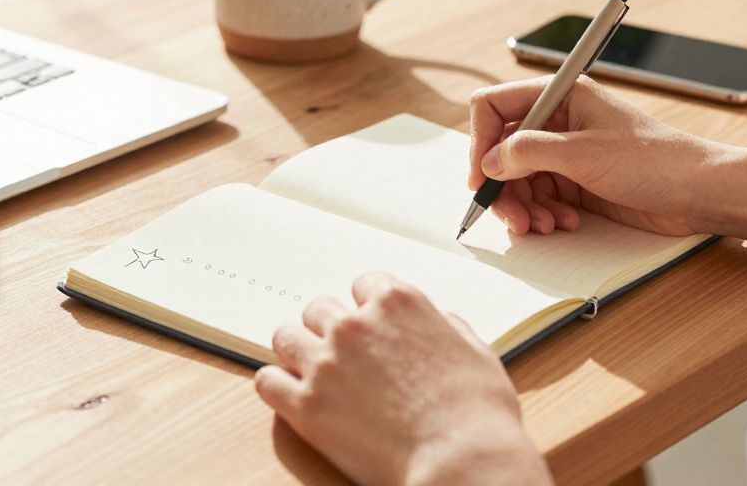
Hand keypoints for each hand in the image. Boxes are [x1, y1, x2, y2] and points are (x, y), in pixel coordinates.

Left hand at [255, 272, 550, 485]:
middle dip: (329, 330)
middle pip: (320, 309)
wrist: (461, 462)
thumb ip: (450, 329)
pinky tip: (290, 397)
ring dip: (298, 352)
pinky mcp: (305, 405)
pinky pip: (267, 381)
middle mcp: (355, 324)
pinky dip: (276, 387)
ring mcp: (326, 363)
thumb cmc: (478, 414)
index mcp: (398, 303)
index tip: (368, 326)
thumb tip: (443, 324)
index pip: (363, 285)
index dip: (366, 308)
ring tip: (309, 372)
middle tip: (340, 356)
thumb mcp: (478, 354)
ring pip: (286, 337)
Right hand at [469, 76, 727, 236]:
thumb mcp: (584, 153)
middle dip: (503, 186)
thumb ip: (529, 152)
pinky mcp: (578, 182)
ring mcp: (568, 153)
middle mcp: (559, 121)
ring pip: (519, 179)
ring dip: (523, 206)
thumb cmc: (655, 161)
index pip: (496, 106)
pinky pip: (540, 197)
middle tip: (511, 217)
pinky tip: (561, 224)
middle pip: (503, 150)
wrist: (700, 193)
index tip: (481, 176)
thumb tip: (490, 161)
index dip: (482, 140)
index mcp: (561, 96)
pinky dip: (542, 214)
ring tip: (542, 226)